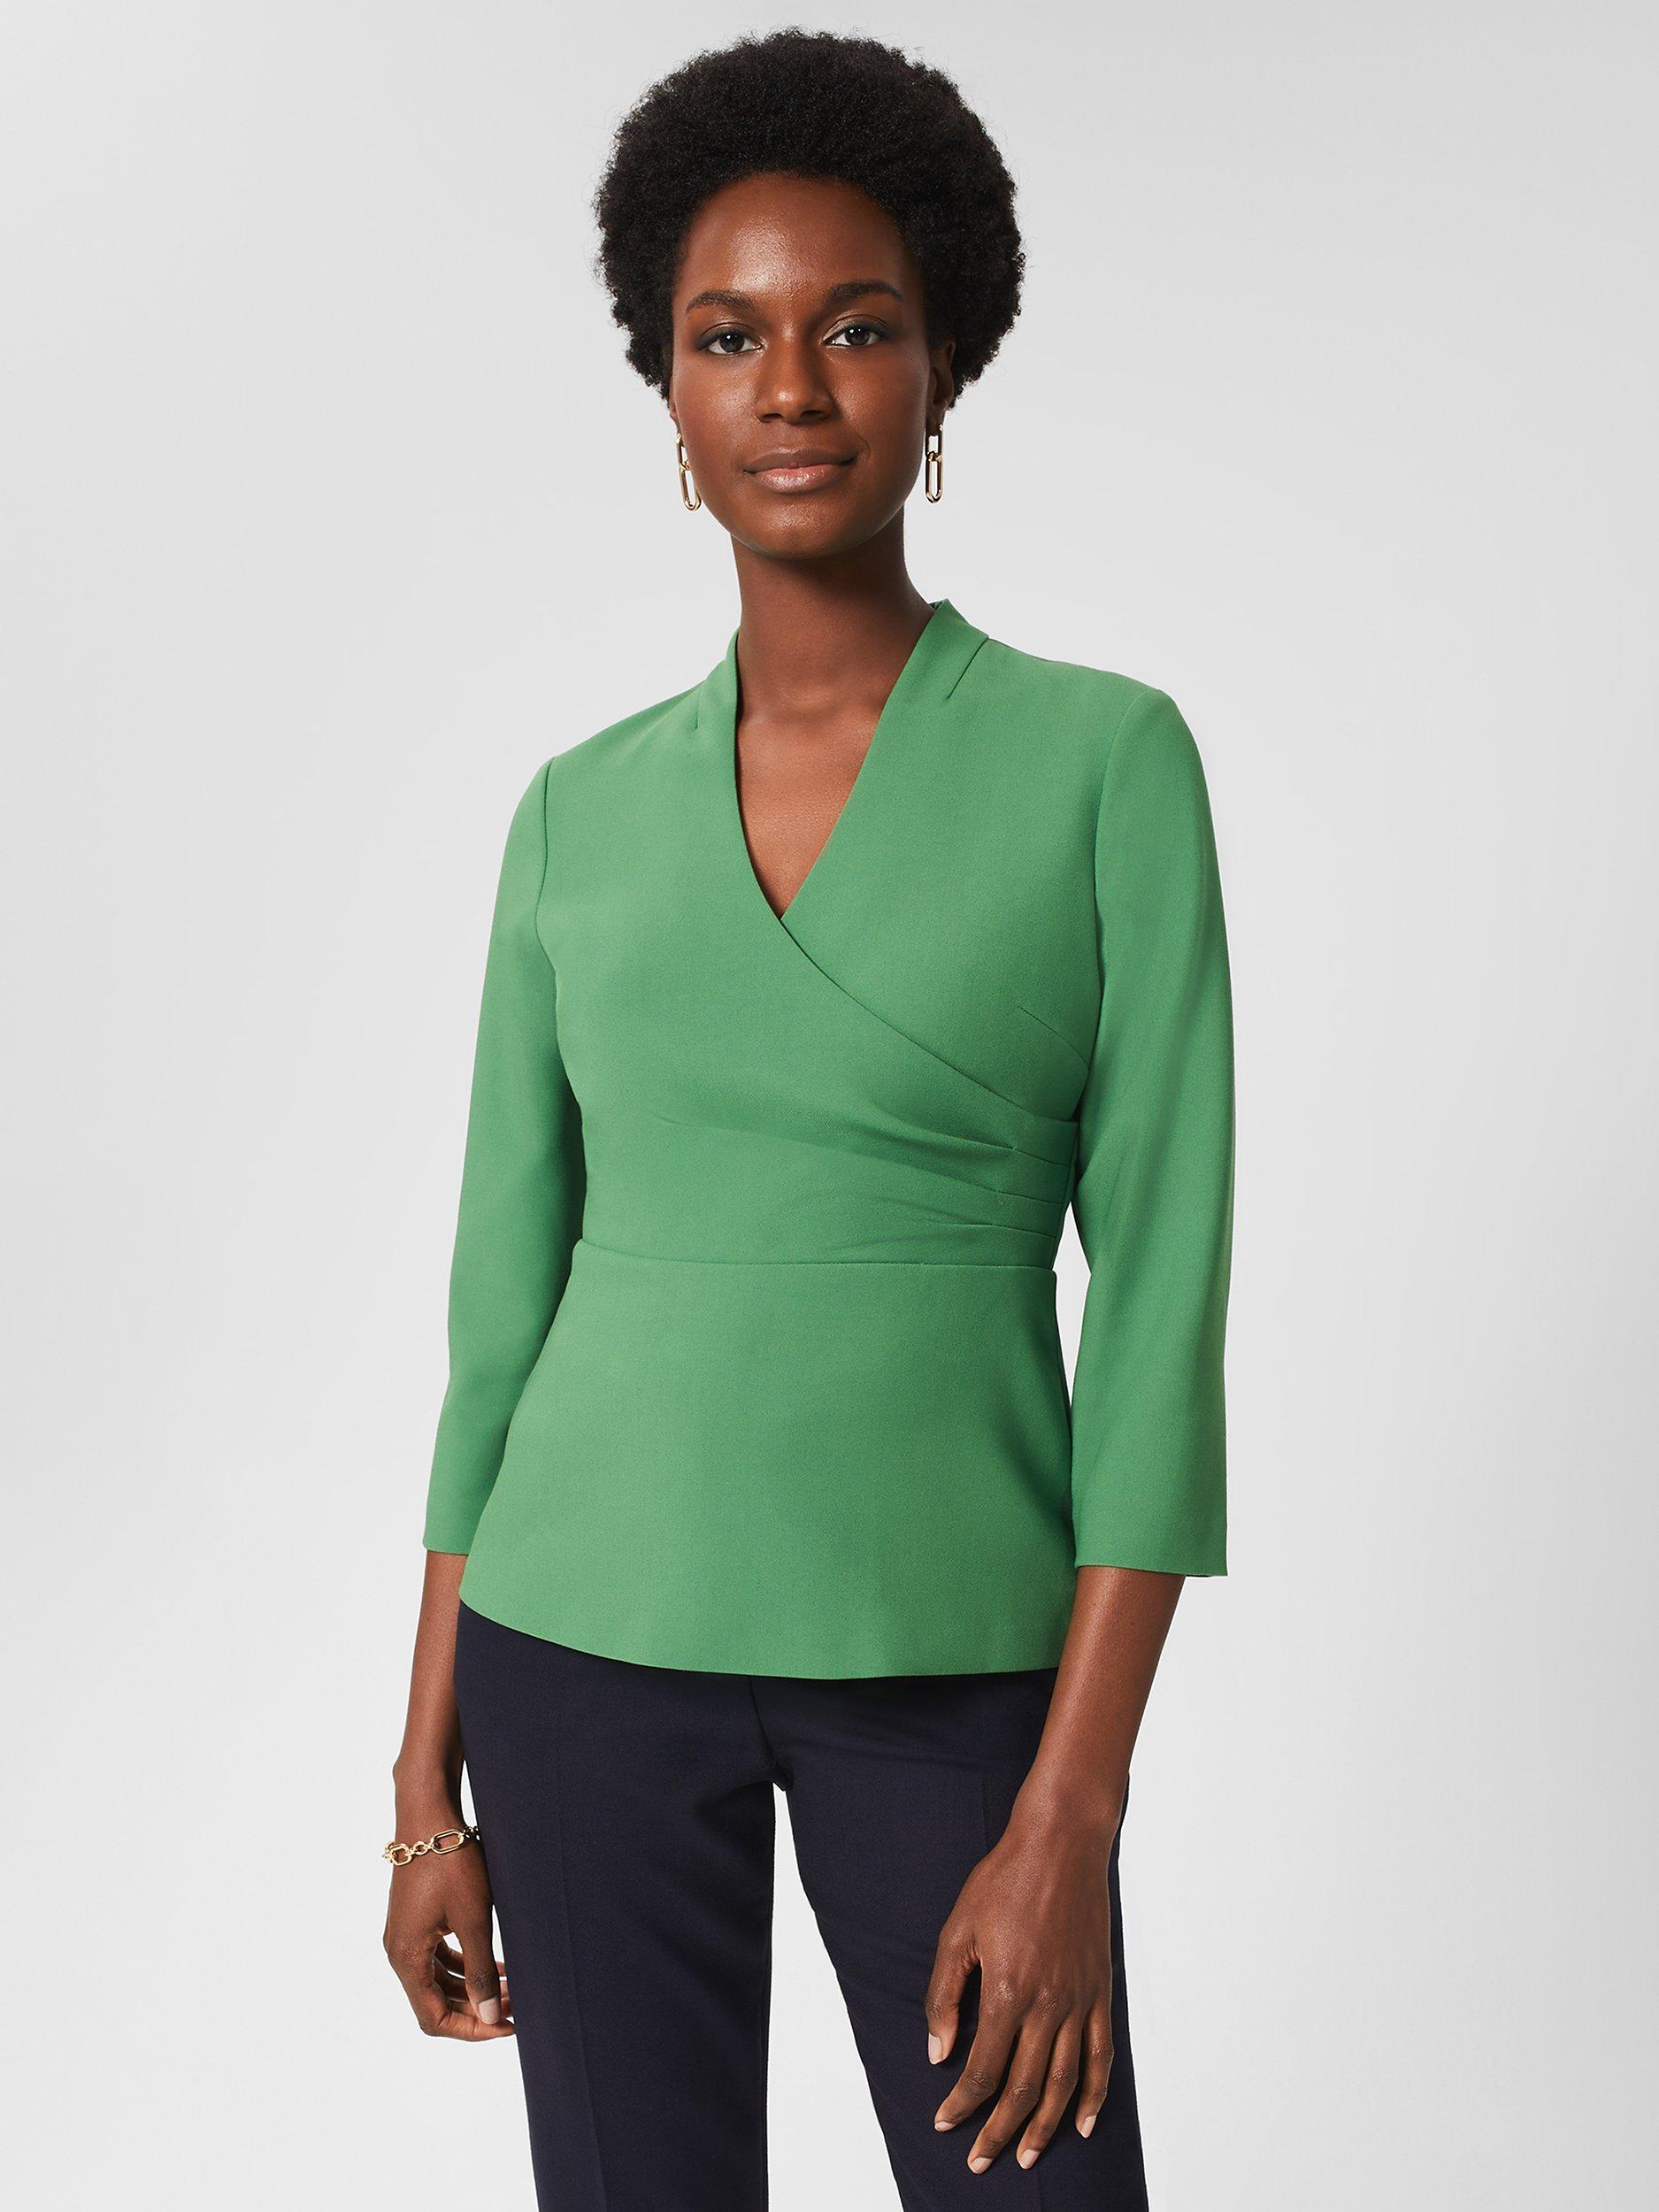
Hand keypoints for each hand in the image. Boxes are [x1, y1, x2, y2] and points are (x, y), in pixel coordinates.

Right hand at [383, 1819, 514, 2041]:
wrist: (430, 1814)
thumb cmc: (451, 1864)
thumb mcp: (473, 1919)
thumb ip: (480, 1970)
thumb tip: (489, 2017)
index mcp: (407, 1958)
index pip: (434, 2018)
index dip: (472, 2029)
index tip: (508, 2025)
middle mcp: (400, 1952)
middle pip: (436, 2002)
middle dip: (477, 2009)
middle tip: (517, 2006)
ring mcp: (407, 1935)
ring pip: (439, 1981)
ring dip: (473, 1988)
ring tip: (513, 1987)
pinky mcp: (417, 1919)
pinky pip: (440, 1957)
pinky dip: (467, 1965)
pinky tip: (497, 1964)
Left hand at [924, 1794, 1119, 2171]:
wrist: (1061, 1843)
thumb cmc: (1003, 1879)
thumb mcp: (958, 1930)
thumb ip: (944, 1995)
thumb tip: (938, 2053)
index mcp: (1007, 1990)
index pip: (982, 2068)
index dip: (962, 2103)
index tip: (944, 2123)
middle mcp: (1047, 2004)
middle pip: (1023, 2087)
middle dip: (999, 2130)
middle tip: (980, 2160)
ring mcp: (1079, 2000)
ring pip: (1065, 2082)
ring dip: (1044, 2125)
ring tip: (1026, 2156)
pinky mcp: (1100, 1991)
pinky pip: (1102, 2055)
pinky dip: (1096, 2095)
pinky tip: (1085, 2123)